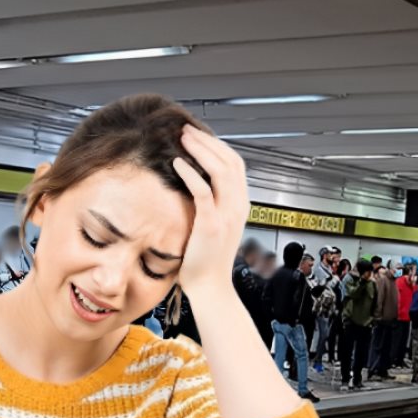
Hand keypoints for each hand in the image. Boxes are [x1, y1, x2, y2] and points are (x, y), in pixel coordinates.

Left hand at [170, 125, 250, 296]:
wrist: (211, 288)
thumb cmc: (207, 260)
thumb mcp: (216, 226)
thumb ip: (213, 205)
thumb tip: (197, 185)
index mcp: (240, 205)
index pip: (235, 165)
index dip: (218, 146)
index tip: (199, 136)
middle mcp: (238, 206)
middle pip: (230, 161)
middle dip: (208, 141)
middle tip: (187, 130)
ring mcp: (227, 215)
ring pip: (220, 171)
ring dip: (200, 151)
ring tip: (182, 139)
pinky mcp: (211, 224)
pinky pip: (202, 191)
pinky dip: (190, 173)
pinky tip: (177, 164)